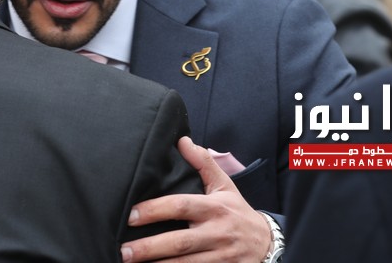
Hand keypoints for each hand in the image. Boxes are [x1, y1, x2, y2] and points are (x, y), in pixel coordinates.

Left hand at [120, 136, 271, 262]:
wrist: (267, 244)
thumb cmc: (238, 212)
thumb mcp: (225, 185)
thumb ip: (203, 163)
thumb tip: (181, 141)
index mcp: (215, 208)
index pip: (181, 207)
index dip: (155, 210)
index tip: (131, 215)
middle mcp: (217, 233)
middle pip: (179, 242)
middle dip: (150, 247)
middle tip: (124, 250)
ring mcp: (220, 257)